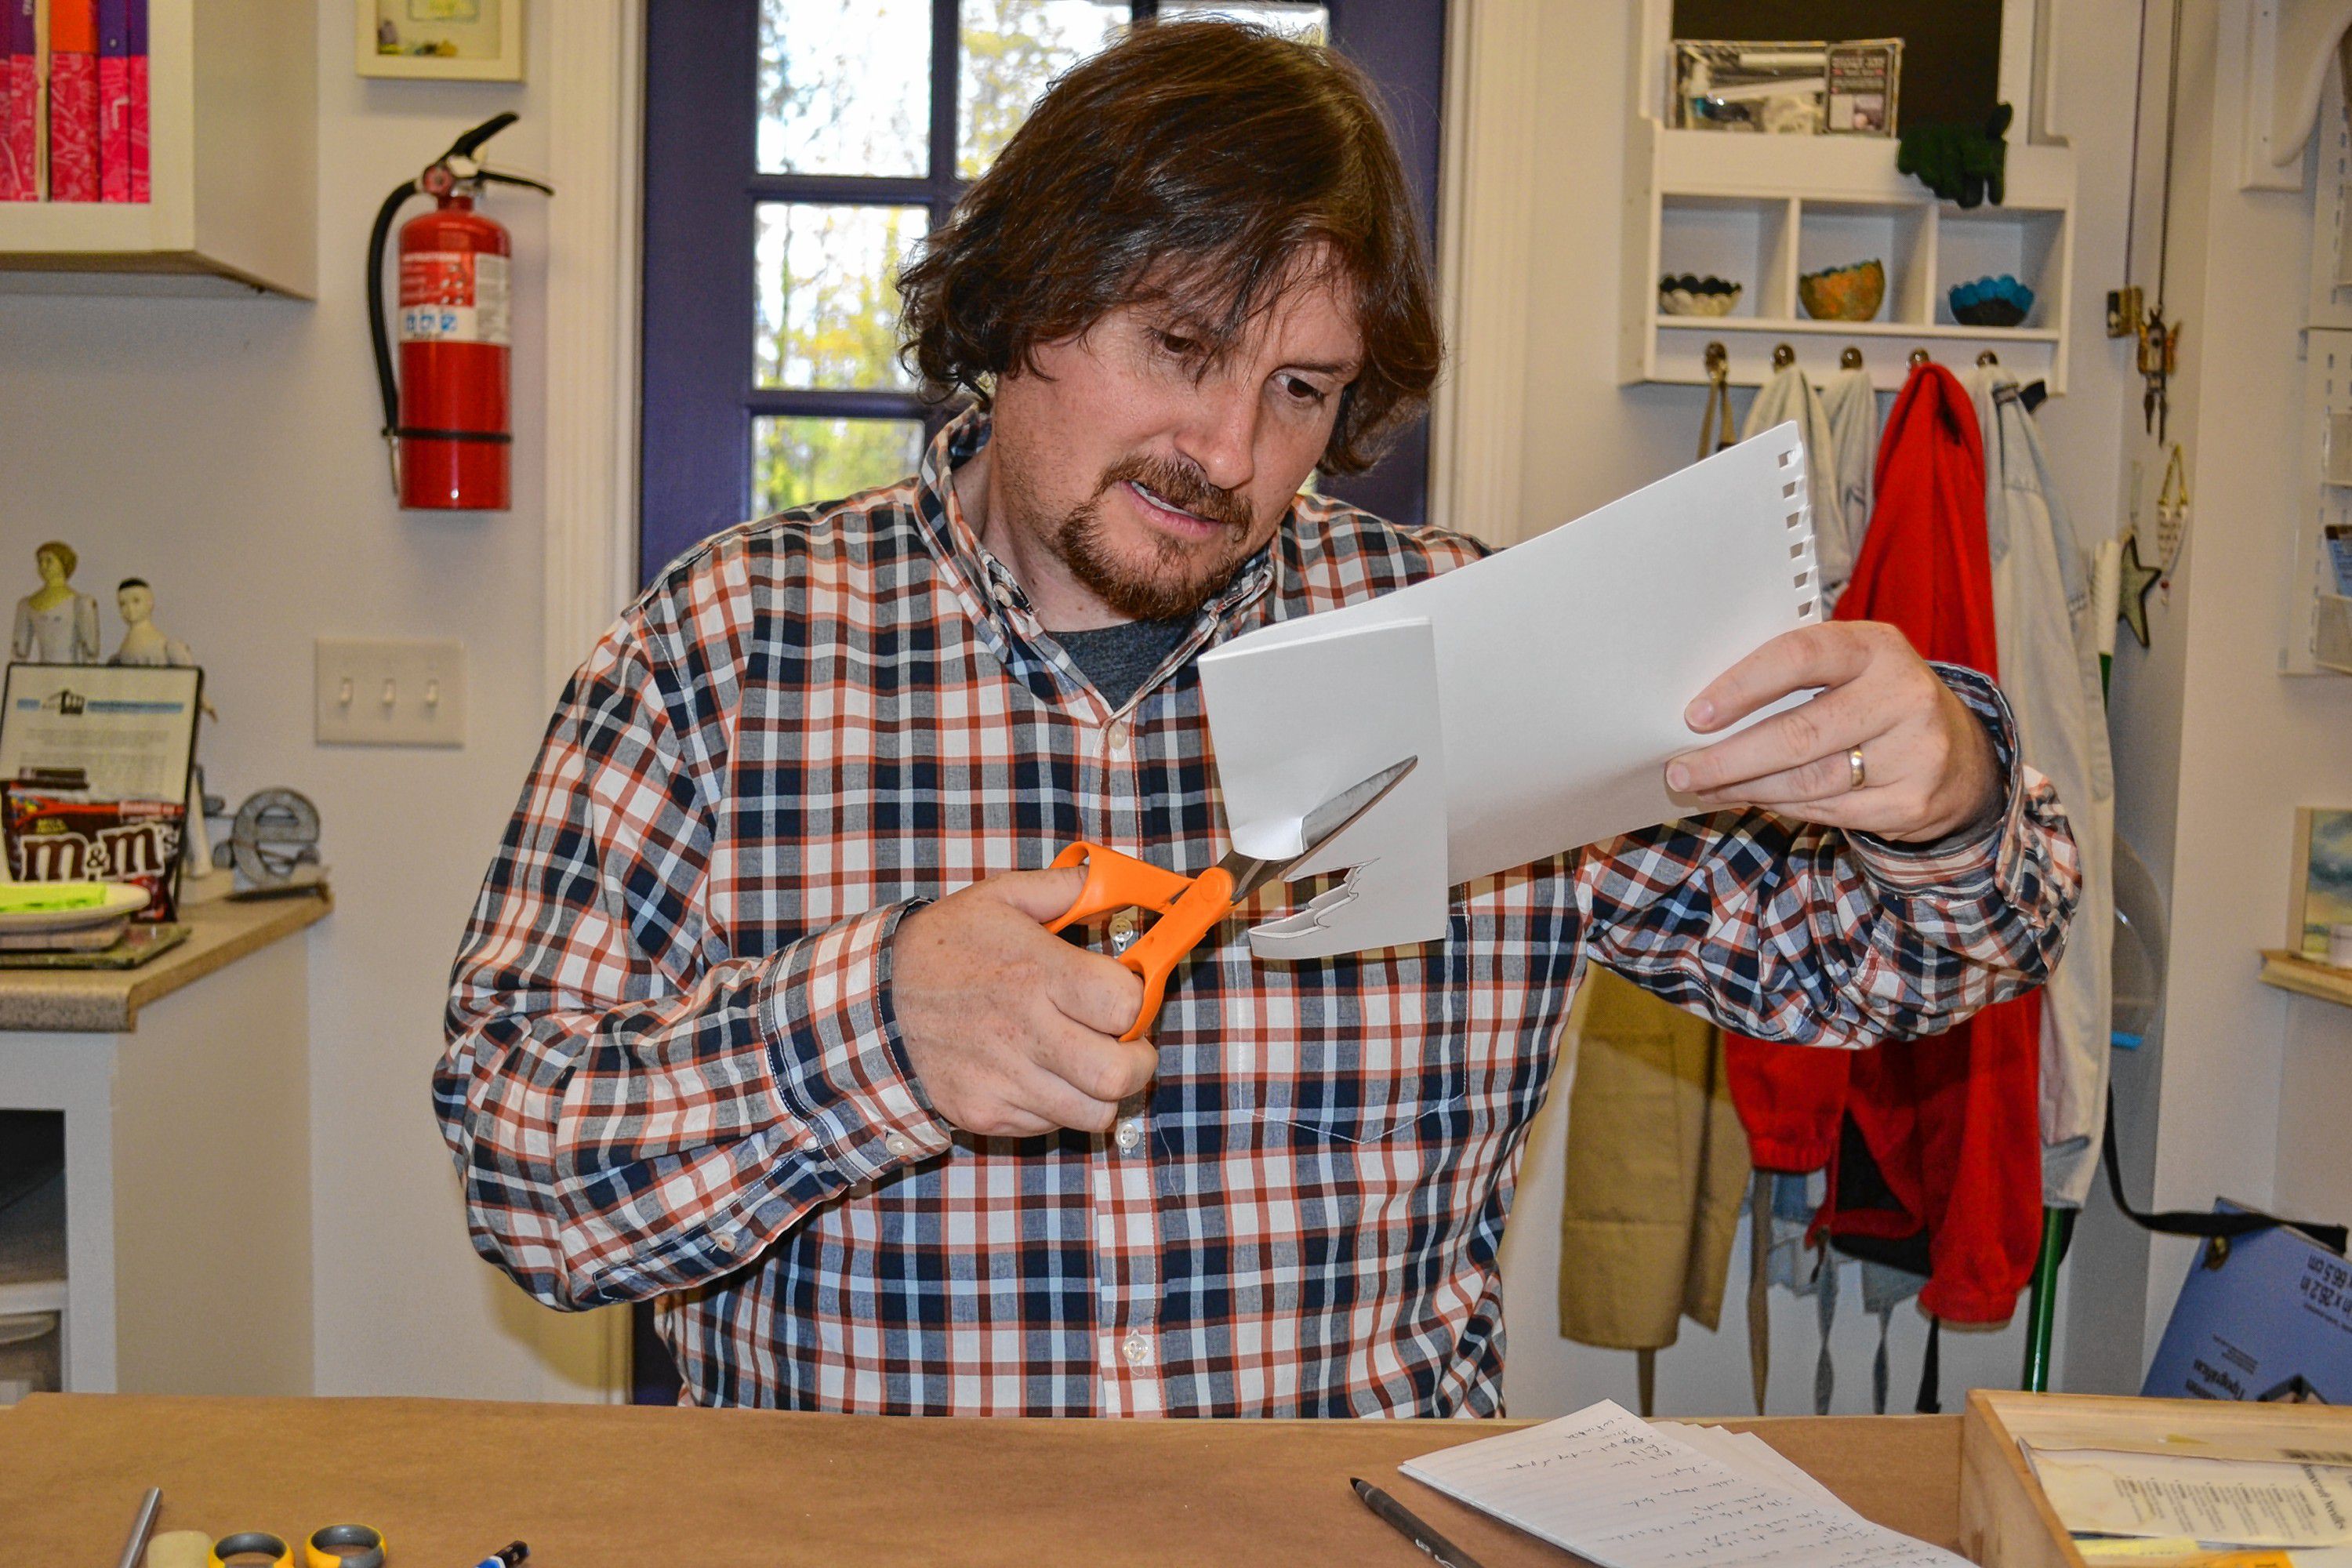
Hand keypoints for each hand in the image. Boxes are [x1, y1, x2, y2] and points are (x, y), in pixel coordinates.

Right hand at [891, 868, 1153, 1137]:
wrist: (874, 1001)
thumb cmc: (943, 947)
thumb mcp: (999, 897)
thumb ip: (1063, 887)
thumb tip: (1107, 880)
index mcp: (1038, 973)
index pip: (1125, 1003)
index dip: (1139, 1000)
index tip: (1129, 993)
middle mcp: (1025, 1031)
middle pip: (1119, 1074)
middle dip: (1139, 1062)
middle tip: (1128, 1045)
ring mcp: (1003, 1080)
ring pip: (1094, 1113)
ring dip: (1102, 1091)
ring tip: (1086, 1063)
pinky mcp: (985, 1114)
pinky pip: (1050, 1126)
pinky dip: (1058, 1106)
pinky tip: (1040, 1075)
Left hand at [1664, 621, 2001, 842]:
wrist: (1961, 753)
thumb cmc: (1878, 700)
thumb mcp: (1851, 668)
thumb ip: (1794, 676)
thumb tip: (1706, 712)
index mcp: (1877, 647)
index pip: (1800, 656)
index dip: (1742, 686)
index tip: (1695, 716)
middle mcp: (1903, 696)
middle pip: (1799, 734)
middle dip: (1729, 758)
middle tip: (1681, 770)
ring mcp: (1914, 753)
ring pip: (1808, 781)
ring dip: (1746, 788)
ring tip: (1706, 786)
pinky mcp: (1912, 802)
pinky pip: (1828, 812)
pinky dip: (1781, 807)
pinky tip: (1753, 799)